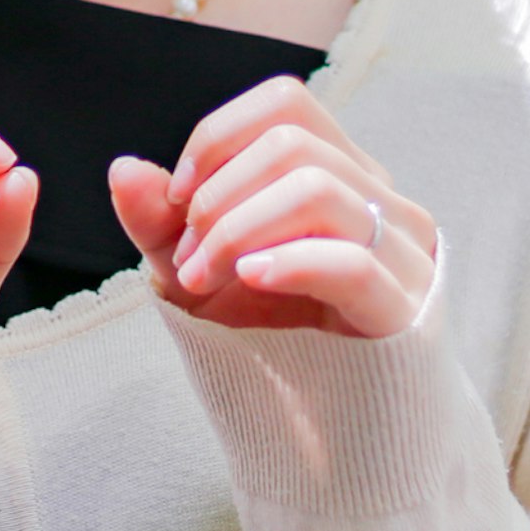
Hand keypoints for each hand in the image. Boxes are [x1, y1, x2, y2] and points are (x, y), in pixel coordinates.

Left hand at [109, 76, 435, 338]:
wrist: (325, 427)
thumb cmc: (271, 338)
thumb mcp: (197, 273)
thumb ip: (160, 223)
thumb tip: (124, 169)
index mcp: (340, 172)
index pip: (285, 103)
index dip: (218, 135)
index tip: (177, 197)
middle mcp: (380, 197)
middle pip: (291, 142)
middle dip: (216, 196)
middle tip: (187, 260)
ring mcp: (403, 250)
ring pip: (317, 188)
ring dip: (237, 230)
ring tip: (206, 279)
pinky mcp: (404, 309)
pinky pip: (351, 261)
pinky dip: (288, 262)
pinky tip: (251, 278)